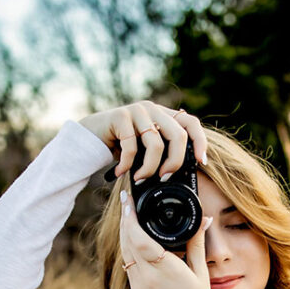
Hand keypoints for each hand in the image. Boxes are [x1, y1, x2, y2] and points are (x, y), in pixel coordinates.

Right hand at [79, 100, 206, 180]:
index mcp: (163, 115)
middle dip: (174, 162)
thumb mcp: (145, 149)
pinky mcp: (120, 116)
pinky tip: (120, 172)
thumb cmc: (120, 147)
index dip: (200, 141)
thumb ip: (162, 152)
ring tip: (140, 179)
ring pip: (156, 144)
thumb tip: (180, 173)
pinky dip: (127, 165)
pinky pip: (131, 147)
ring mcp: (137, 110)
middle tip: (164, 178)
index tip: (201, 162)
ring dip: (149, 168)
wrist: (89, 137)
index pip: (190, 122)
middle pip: (178, 136)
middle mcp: (153, 109)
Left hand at [119, 190, 212, 288]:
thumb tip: (203, 219)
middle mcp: (146, 277)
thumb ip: (197, 243)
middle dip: (125, 219)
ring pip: (125, 252)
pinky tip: (132, 238)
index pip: (139, 239)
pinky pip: (127, 264)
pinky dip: (127, 247)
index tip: (129, 202)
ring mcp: (138, 285)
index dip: (131, 218)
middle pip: (127, 242)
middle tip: (125, 201)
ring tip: (127, 214)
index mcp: (164, 270)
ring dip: (124, 232)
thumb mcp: (201, 273)